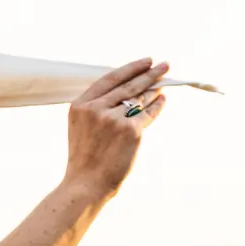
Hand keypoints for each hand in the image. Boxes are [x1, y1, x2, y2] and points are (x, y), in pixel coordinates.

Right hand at [63, 58, 168, 197]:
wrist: (86, 184)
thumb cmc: (85, 159)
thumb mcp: (81, 127)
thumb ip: (97, 107)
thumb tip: (130, 90)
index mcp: (80, 106)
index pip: (109, 79)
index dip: (130, 68)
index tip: (146, 61)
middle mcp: (95, 109)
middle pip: (128, 85)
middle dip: (149, 73)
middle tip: (164, 65)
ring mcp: (113, 119)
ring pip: (139, 99)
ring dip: (154, 89)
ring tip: (164, 82)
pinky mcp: (129, 130)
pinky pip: (148, 114)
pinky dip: (157, 106)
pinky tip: (162, 100)